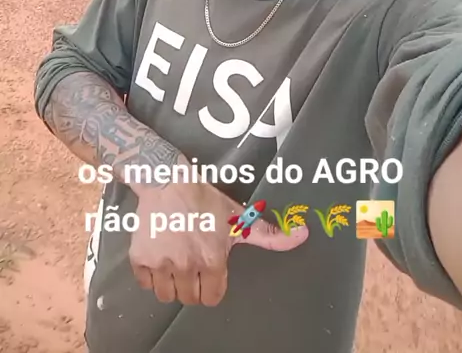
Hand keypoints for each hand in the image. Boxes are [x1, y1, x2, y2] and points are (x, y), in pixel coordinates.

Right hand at [129, 163, 307, 306]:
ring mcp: (162, 264)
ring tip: (176, 260)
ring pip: (167, 295)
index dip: (212, 285)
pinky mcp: (140, 259)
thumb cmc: (205, 199)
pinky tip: (160, 255)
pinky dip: (150, 275)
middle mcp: (187, 266)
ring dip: (171, 283)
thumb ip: (269, 234)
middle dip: (192, 284)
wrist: (167, 180)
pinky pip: (145, 284)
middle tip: (192, 262)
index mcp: (213, 260)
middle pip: (189, 298)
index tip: (208, 270)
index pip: (212, 297)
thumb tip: (303, 234)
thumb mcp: (238, 217)